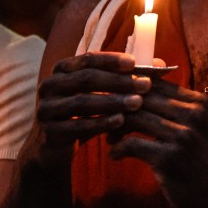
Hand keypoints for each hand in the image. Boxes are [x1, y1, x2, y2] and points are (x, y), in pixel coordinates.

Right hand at [35, 52, 149, 155]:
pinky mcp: (49, 131)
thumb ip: (126, 78)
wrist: (53, 149)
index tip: (135, 63)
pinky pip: (78, 125)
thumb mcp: (101, 94)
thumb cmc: (83, 115)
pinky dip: (101, 122)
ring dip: (113, 101)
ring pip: (83, 102)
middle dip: (119, 81)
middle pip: (87, 79)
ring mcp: (46, 109)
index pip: (88, 59)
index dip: (112, 60)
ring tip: (137, 102)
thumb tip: (161, 65)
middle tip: (145, 85)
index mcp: (61, 70)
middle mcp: (50, 86)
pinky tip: (120, 121)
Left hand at [107, 79, 207, 207]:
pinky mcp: (169, 158)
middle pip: (142, 97)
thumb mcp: (200, 127)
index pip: (155, 82)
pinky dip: (118, 149)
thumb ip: (178, 107)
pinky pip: (131, 144)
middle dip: (118, 106)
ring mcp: (182, 136)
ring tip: (110, 138)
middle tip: (104, 118)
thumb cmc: (204, 161)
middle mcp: (193, 114)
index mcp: (200, 102)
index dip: (130, 89)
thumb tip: (142, 85)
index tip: (114, 100)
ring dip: (115, 128)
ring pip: (133, 118)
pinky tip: (115, 155)